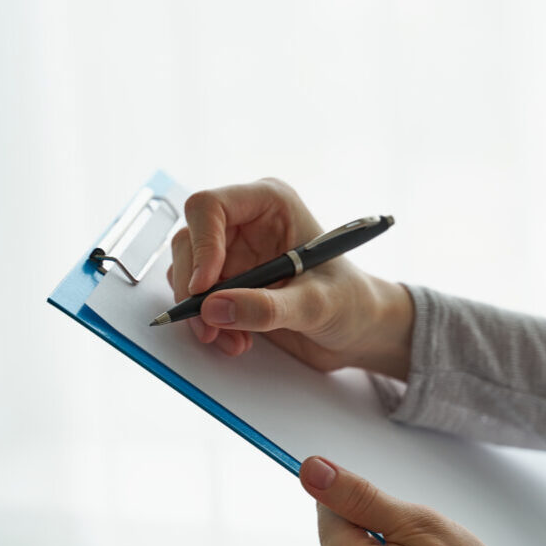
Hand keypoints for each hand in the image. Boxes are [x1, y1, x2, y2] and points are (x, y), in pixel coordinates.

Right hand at [167, 178, 412, 378]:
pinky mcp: (228, 283)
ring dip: (201, 312)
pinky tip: (236, 340)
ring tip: (232, 339)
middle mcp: (245, 222)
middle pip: (189, 241)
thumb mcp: (316, 305)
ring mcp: (233, 253)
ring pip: (186, 272)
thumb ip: (267, 307)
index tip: (205, 288)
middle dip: (193, 288)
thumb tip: (213, 308)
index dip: (201, 246)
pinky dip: (208, 324)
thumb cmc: (352, 302)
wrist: (359, 331)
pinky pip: (197, 298)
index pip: (210, 207)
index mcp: (270, 204)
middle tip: (208, 326)